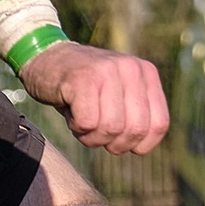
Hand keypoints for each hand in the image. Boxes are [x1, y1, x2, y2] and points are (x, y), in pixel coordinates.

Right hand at [18, 41, 169, 155]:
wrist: (45, 58)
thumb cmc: (83, 88)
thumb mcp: (118, 94)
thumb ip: (136, 113)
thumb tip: (141, 147)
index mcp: (146, 72)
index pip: (159, 124)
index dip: (140, 144)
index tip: (120, 141)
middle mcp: (131, 68)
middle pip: (135, 130)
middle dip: (114, 143)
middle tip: (97, 134)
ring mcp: (107, 71)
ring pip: (111, 129)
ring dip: (92, 136)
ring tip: (82, 121)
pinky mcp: (83, 79)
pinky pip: (87, 123)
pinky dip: (76, 127)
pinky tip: (70, 113)